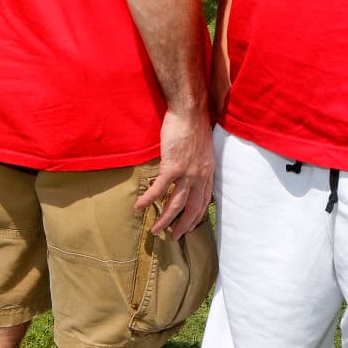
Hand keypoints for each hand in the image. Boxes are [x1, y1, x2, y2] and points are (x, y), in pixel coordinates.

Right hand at [134, 106, 213, 239]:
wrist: (190, 111)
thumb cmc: (195, 124)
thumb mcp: (204, 148)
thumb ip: (200, 162)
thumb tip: (192, 169)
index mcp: (208, 171)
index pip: (205, 200)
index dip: (197, 215)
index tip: (190, 225)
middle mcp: (200, 175)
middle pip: (192, 208)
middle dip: (183, 225)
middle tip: (174, 236)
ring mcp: (187, 172)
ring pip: (176, 204)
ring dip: (165, 219)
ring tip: (156, 230)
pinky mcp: (172, 166)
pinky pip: (159, 189)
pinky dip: (148, 200)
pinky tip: (139, 207)